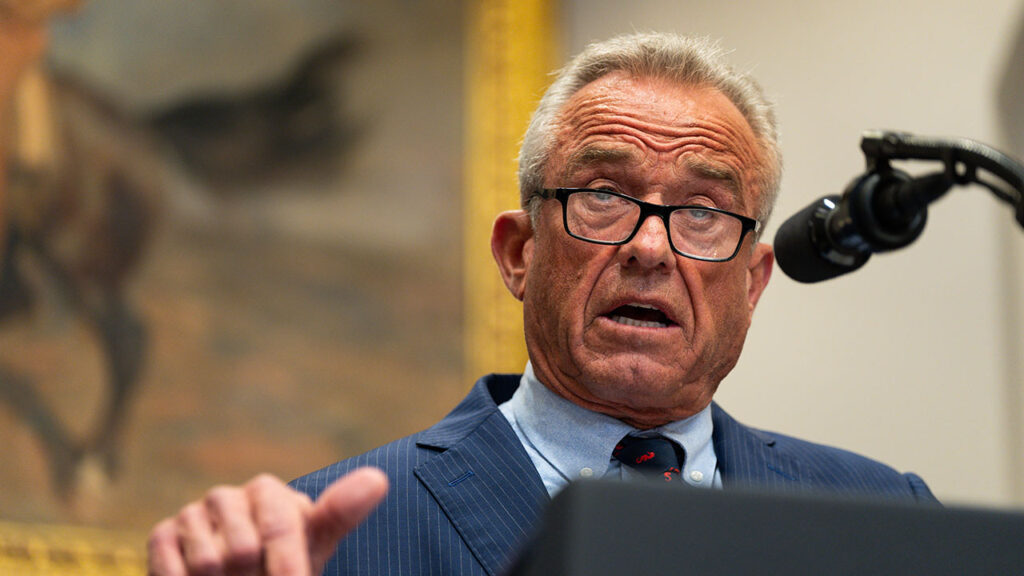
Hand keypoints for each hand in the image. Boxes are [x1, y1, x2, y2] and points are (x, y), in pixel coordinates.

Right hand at [147, 467, 388, 575]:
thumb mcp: (314, 546)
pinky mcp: (161, 536)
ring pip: (208, 562)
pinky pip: (173, 569)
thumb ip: (341, 512)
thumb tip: (378, 479)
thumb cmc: (284, 567)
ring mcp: (192, 514)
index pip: (280, 526)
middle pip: (242, 549)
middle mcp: (228, 496)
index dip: (287, 566)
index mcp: (269, 493)